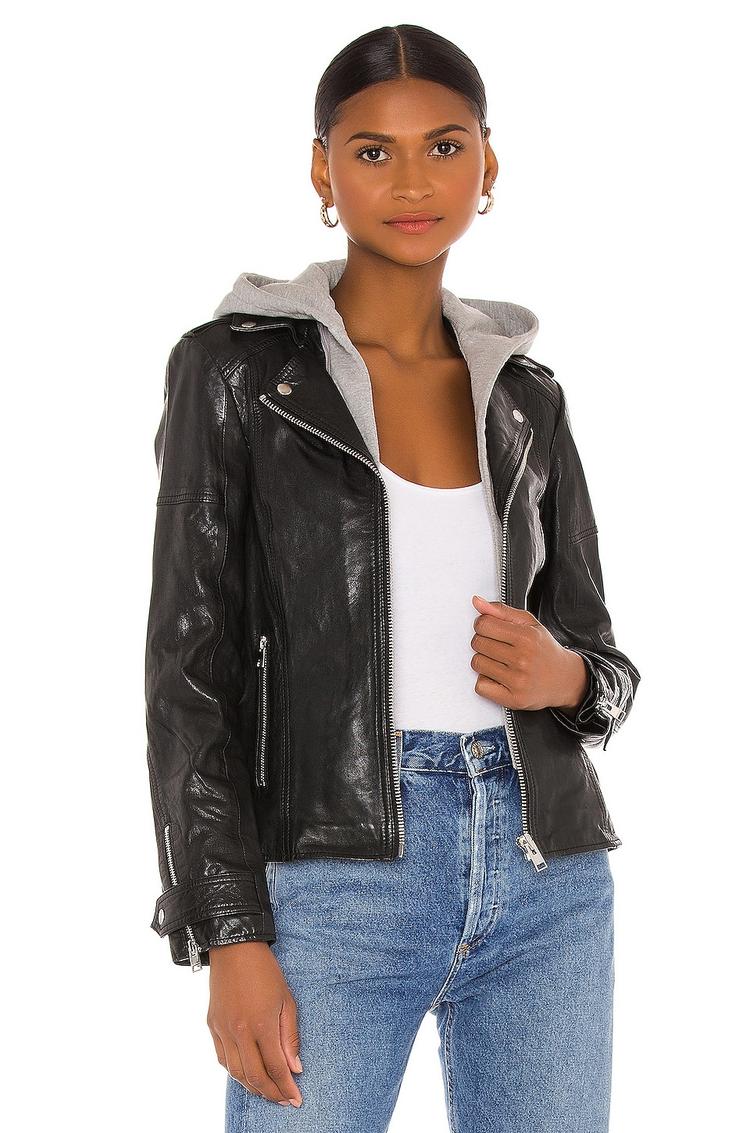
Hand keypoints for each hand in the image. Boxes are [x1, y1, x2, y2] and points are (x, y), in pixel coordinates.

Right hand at [207, 941, 302, 1107]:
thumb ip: (290, 1037)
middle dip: (271, 1093)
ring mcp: (223, 1030)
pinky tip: (246, 1074)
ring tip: (267, 1092)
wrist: (234, 948)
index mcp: (261, 1025)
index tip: (296, 1099)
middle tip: (284, 1100)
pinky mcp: (212, 1025)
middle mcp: (239, 1032)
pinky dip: (234, 1072)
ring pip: (236, 1072)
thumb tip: (295, 1068)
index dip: (287, 1088)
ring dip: (252, 1087)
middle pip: (255, 1077)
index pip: (276, 1068)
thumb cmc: (265, 971)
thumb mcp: (286, 1000)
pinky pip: (222, 1059)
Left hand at [470, 594, 587, 712]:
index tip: (491, 629)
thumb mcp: (529, 624)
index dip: (483, 625)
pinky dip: (485, 682)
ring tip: (500, 662)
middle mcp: (523, 659)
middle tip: (498, 646)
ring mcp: (518, 680)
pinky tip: (499, 677)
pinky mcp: (514, 699)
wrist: (564, 679)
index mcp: (526, 637)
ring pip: (477, 663)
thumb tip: (476, 601)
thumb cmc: (544, 649)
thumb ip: (501, 611)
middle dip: (483, 642)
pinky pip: (480, 686)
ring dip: (484, 661)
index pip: (483, 624)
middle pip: (478, 643)